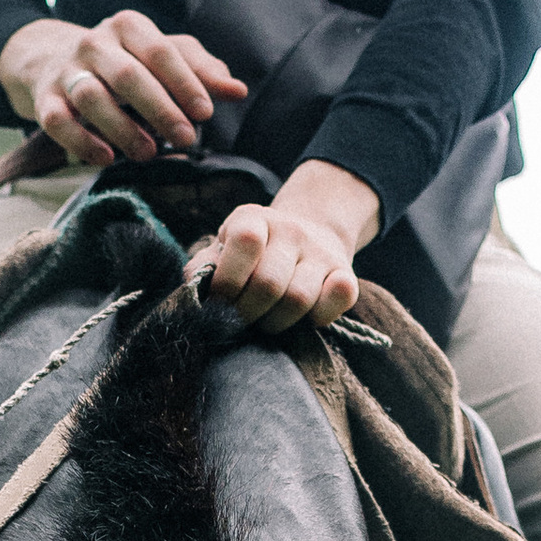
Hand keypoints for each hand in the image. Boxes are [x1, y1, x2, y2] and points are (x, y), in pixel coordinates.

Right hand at [0, 10, 246, 166]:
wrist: (52, 60)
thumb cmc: (125, 62)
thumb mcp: (163, 57)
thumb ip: (200, 71)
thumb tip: (238, 91)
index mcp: (128, 26)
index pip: (159, 51)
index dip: (184, 82)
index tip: (205, 113)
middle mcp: (94, 43)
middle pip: (128, 75)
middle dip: (160, 109)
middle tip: (187, 139)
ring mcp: (66, 71)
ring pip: (92, 98)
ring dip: (123, 130)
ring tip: (149, 153)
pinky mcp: (44, 99)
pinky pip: (58, 122)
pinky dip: (82, 143)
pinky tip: (106, 159)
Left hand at [199, 161, 381, 333]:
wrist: (310, 233)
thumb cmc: (254, 253)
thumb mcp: (223, 248)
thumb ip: (203, 267)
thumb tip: (194, 291)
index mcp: (253, 218)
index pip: (246, 242)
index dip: (228, 281)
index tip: (221, 299)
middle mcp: (291, 229)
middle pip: (268, 283)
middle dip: (248, 313)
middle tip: (241, 320)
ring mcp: (321, 250)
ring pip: (299, 299)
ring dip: (276, 322)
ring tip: (267, 320)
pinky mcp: (346, 272)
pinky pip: (338, 298)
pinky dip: (318, 317)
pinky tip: (303, 317)